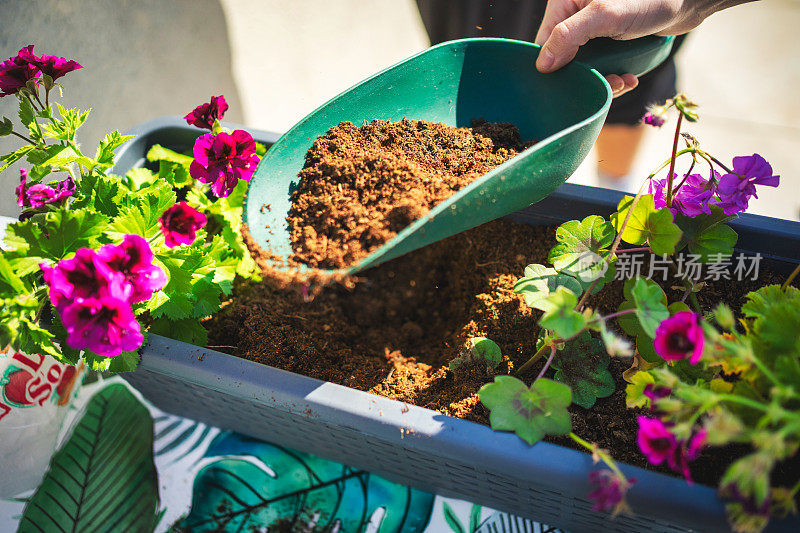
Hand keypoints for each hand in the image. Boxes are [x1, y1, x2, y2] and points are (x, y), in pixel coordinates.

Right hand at [534, 0, 746, 95]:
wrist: (689, 1)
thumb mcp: (604, 15)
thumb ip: (569, 35)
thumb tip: (543, 64)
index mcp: (566, 3)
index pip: (544, 42)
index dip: (553, 66)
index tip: (568, 83)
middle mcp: (576, 15)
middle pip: (564, 58)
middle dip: (584, 77)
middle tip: (606, 83)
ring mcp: (594, 29)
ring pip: (584, 66)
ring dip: (602, 80)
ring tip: (623, 82)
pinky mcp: (610, 40)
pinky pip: (601, 65)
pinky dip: (613, 76)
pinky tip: (629, 77)